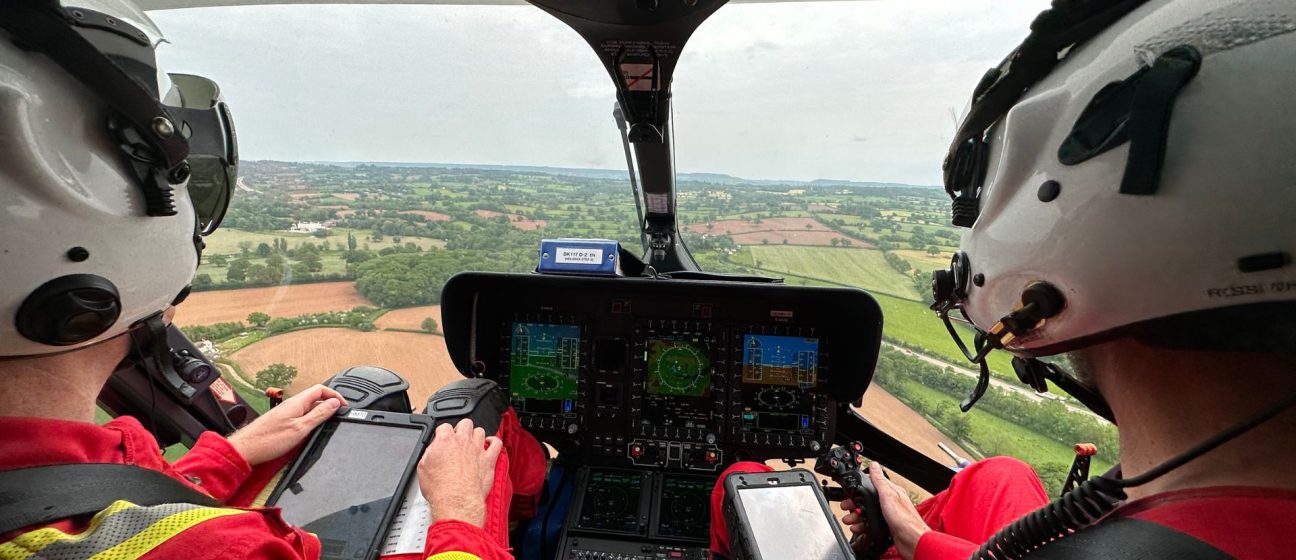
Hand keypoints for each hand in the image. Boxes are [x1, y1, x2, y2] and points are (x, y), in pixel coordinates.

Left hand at [227, 384, 344, 465]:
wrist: (245, 449)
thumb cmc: (268, 440)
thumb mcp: (300, 428)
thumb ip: (319, 415)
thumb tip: (334, 403)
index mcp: (297, 402)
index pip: (320, 389)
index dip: (335, 395)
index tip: (344, 406)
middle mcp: (291, 405)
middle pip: (315, 398)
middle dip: (329, 405)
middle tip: (338, 417)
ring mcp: (286, 413)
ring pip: (308, 408)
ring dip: (320, 414)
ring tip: (326, 425)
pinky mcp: (281, 422)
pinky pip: (301, 416)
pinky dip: (310, 421)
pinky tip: (309, 432)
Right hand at [417, 419, 503, 527]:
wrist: (456, 501)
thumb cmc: (440, 489)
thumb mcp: (422, 468)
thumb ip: (429, 453)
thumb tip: (433, 450)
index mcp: (445, 441)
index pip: (444, 426)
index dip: (443, 432)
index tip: (443, 438)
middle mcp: (463, 442)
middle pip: (465, 423)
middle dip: (462, 428)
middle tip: (459, 438)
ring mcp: (478, 449)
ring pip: (480, 431)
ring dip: (476, 435)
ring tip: (473, 442)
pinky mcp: (489, 460)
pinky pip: (497, 443)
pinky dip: (494, 442)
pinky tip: (490, 444)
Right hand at [841, 463, 929, 559]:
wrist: (912, 541)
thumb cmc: (904, 519)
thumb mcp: (888, 496)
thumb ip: (879, 481)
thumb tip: (874, 465)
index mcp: (892, 492)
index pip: (872, 485)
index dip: (860, 487)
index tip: (850, 492)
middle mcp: (890, 502)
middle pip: (868, 500)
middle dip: (855, 504)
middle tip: (846, 507)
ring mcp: (888, 515)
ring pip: (868, 513)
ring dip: (856, 516)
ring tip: (849, 519)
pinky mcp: (886, 526)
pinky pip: (870, 523)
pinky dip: (862, 525)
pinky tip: (857, 527)